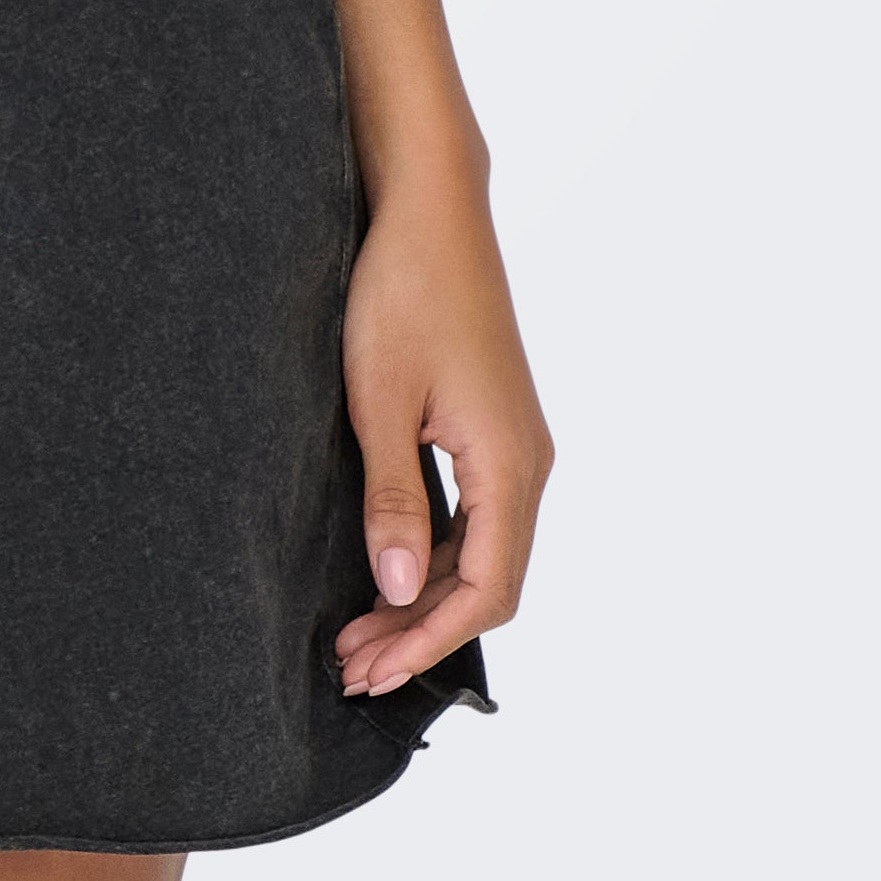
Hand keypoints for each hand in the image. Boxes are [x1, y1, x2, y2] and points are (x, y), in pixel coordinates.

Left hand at [333, 176, 552, 698]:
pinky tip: (387, 572)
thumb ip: (392, 499)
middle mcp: (528, 463)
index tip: (371, 670)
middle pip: (489, 583)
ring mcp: (515, 445)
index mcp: (510, 463)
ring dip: (425, 598)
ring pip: (483, 553)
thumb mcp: (380, 400)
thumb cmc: (403, 292)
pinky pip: (476, 517)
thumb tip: (401, 592)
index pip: (486, 590)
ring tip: (358, 635)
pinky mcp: (494, 428)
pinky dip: (434, 555)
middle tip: (352, 667)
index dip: (429, 642)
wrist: (432, 210)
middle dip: (422, 634)